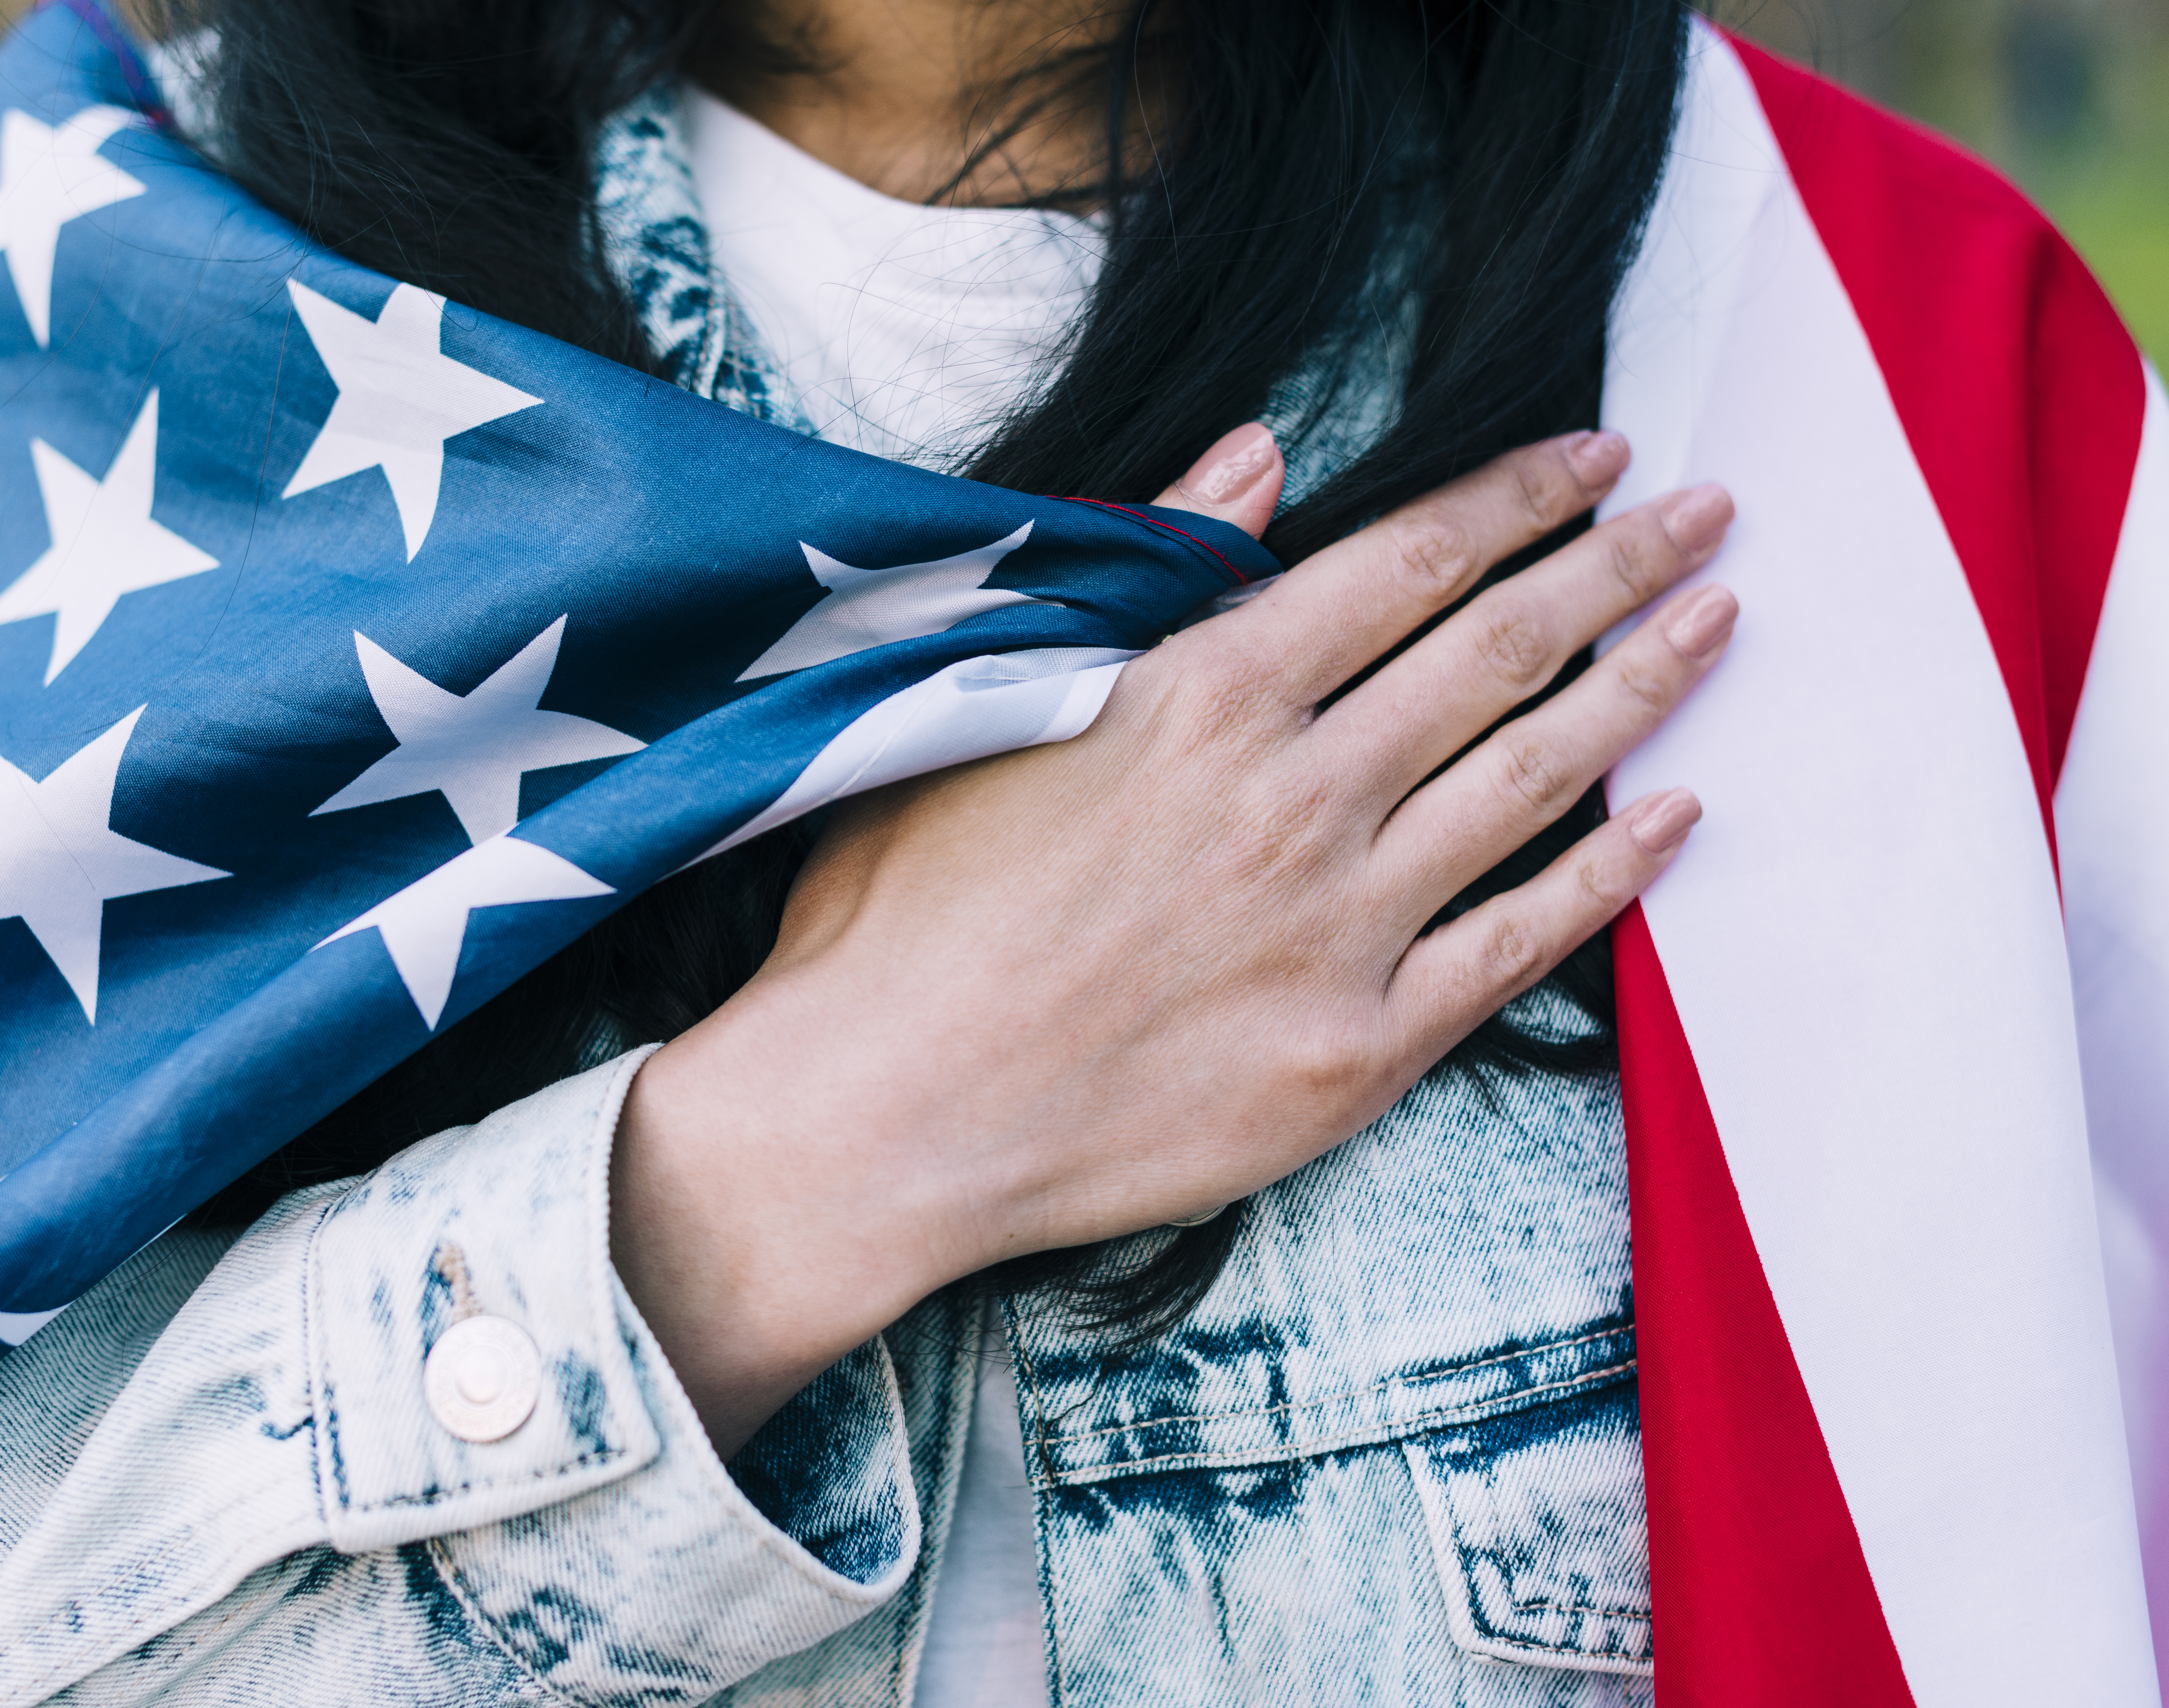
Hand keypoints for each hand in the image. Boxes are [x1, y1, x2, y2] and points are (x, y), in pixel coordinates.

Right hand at [612, 425, 1734, 1453]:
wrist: (883, 1114)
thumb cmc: (908, 908)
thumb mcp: (998, 696)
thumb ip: (1149, 571)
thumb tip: (1262, 454)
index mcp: (1206, 697)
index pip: (1408, 562)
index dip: (1518, 497)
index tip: (1596, 456)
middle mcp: (1297, 797)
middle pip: (1498, 651)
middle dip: (1616, 566)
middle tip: (1706, 511)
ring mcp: (1342, 928)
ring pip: (1532, 778)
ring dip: (1640, 686)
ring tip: (1716, 620)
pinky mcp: (1360, 1050)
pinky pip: (1519, 941)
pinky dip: (1609, 873)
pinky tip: (1676, 814)